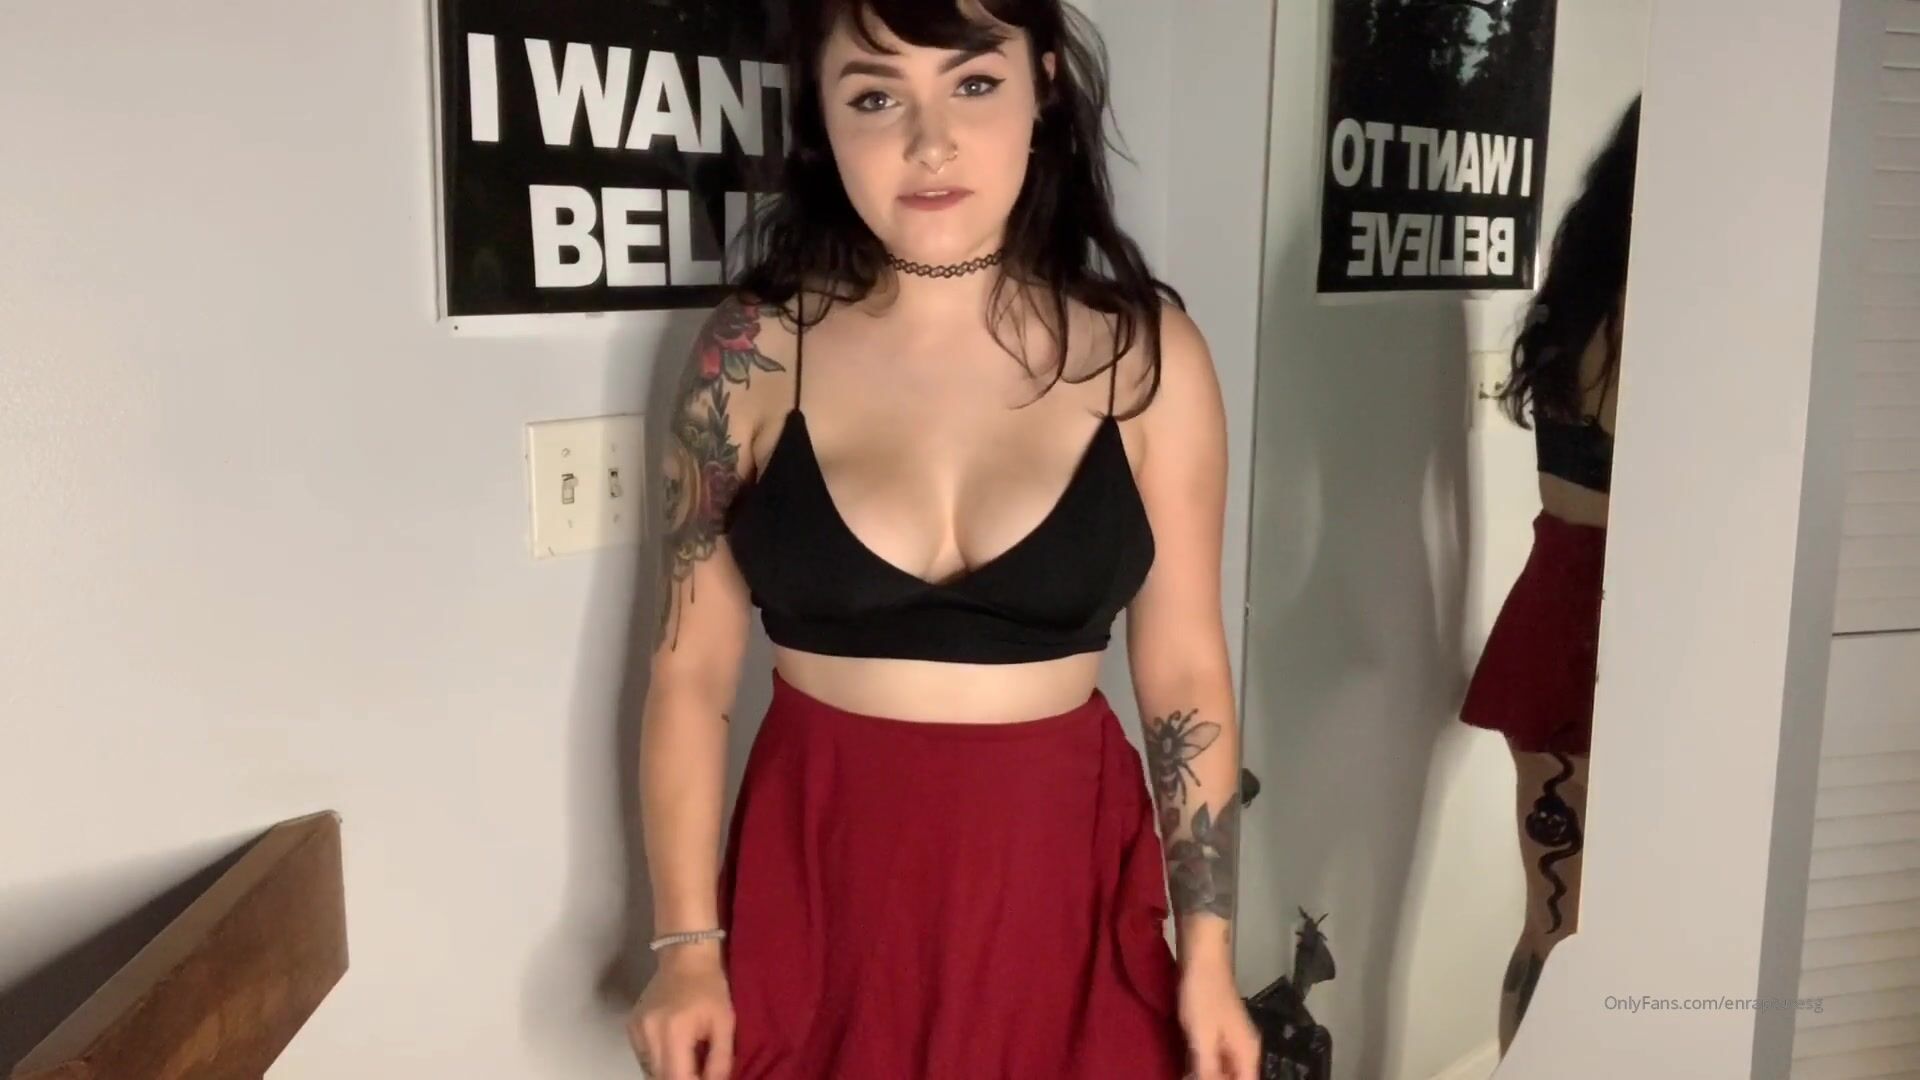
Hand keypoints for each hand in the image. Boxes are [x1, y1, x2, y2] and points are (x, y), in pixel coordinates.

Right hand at [628, 946, 733, 1079]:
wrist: (685, 956)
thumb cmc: (710, 988)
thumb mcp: (725, 1024)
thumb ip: (720, 1061)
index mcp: (674, 1032)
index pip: (677, 1079)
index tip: (704, 1077)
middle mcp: (649, 1034)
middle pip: (660, 1078)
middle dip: (682, 1078)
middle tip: (698, 1071)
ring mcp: (636, 1031)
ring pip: (650, 1071)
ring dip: (669, 1072)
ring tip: (688, 1060)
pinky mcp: (631, 1027)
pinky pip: (644, 1058)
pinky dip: (659, 1062)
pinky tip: (674, 1049)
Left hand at [1177, 962, 1260, 1079]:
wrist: (1202, 958)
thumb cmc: (1203, 996)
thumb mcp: (1203, 1038)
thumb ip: (1208, 1070)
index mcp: (1247, 1052)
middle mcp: (1244, 1048)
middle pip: (1236, 1078)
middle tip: (1190, 1079)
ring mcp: (1231, 1038)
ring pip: (1224, 1069)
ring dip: (1207, 1075)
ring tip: (1186, 1076)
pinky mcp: (1218, 1030)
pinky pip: (1215, 1057)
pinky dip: (1202, 1065)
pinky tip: (1186, 1067)